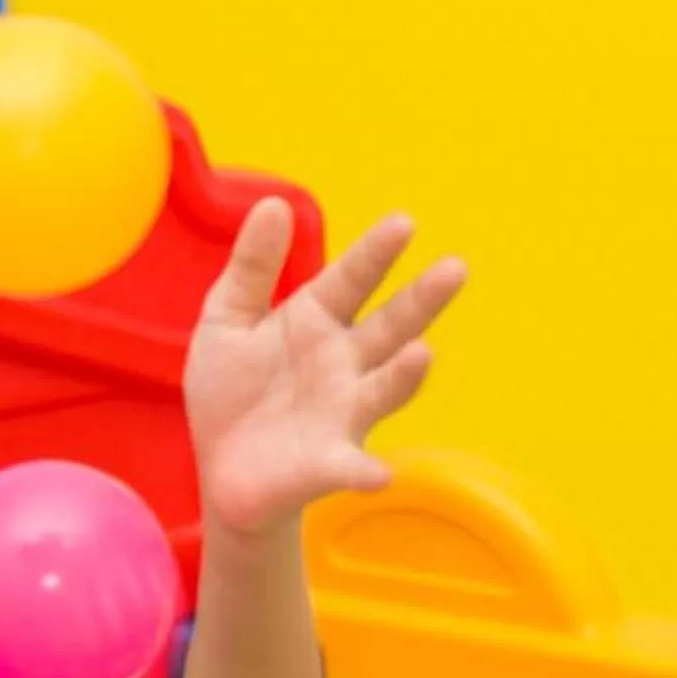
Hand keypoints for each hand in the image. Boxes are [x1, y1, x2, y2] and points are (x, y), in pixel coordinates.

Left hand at [183, 201, 465, 536]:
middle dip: (422, 300)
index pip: (353, 278)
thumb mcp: (228, 318)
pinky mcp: (329, 463)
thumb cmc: (231, 390)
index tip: (404, 223)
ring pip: (384, 389)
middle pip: (390, 326)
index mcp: (317, 319)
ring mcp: (343, 413)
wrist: (221, 469)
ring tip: (421, 353)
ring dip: (405, 375)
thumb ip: (252, 267)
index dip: (377, 252)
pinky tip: (379, 475)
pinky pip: (353, 467)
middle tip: (455, 269)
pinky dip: (366, 472)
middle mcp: (344, 362)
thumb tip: (275, 203)